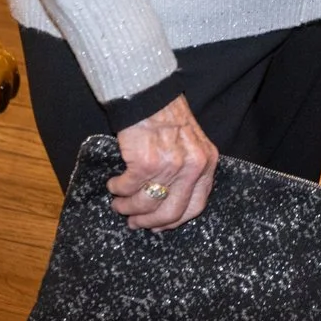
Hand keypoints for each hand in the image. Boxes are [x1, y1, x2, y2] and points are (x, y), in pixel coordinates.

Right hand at [110, 94, 218, 230]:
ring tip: (119, 204)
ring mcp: (170, 166)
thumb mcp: (192, 145)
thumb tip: (168, 207)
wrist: (149, 94)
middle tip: (134, 222)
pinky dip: (117, 189)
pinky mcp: (145, 162)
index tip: (159, 226)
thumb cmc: (168, 118)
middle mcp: (192, 167)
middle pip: (171, 212)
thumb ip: (188, 172)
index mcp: (206, 164)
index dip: (174, 221)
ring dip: (127, 207)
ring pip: (146, 203)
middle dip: (148, 221)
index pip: (195, 206)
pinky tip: (114, 184)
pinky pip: (128, 187)